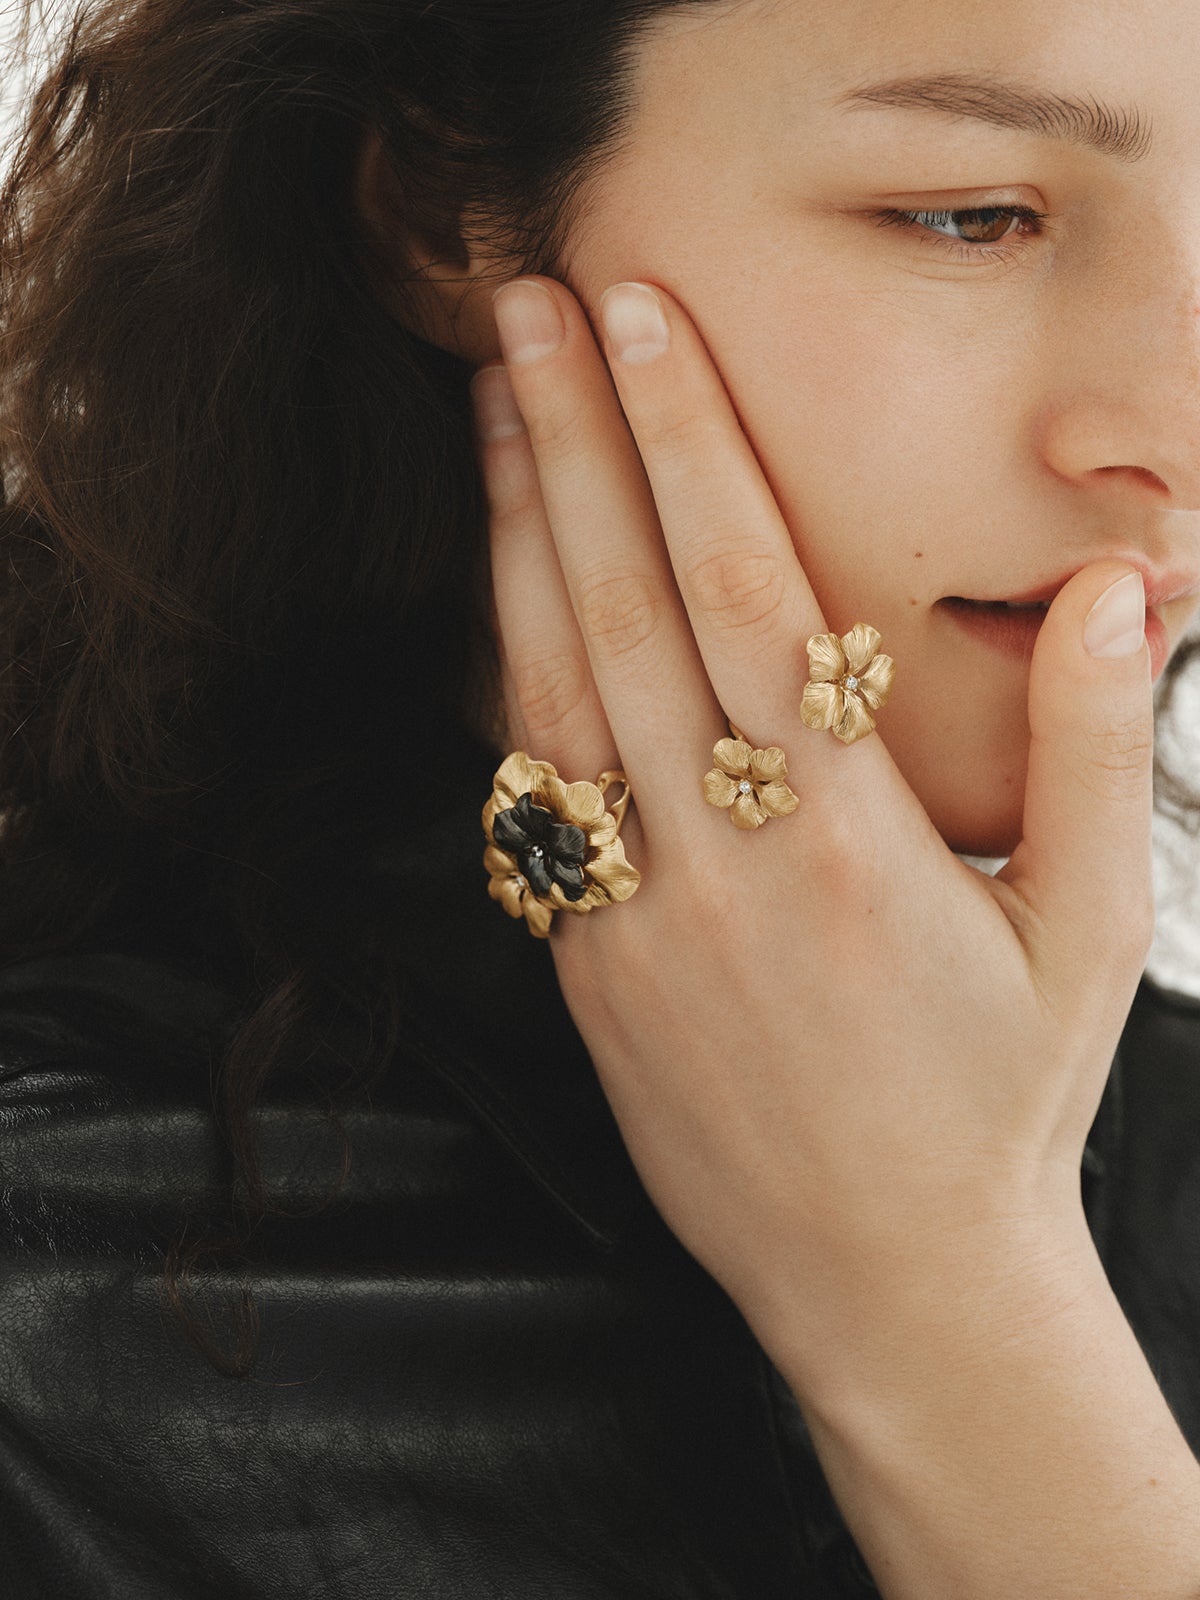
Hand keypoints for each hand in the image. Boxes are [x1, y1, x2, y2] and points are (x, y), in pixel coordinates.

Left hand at [472, 274, 1153, 1376]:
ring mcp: (631, 922)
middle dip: (568, 445)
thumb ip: (1094, 746)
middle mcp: (717, 866)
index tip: (640, 325)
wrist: (889, 1282)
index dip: (684, 443)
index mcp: (843, 840)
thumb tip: (1114, 585)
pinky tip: (497, 590)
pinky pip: (528, 798)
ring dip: (515, 540)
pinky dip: (505, 679)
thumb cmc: (1000, 1104)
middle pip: (621, 612)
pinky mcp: (584, 973)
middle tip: (525, 308)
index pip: (746, 592)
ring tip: (492, 410)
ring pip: (547, 693)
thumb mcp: (1093, 930)